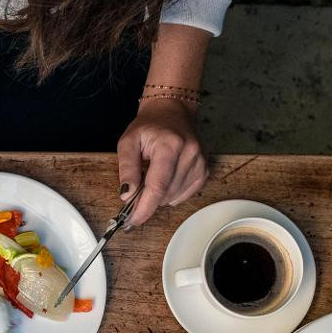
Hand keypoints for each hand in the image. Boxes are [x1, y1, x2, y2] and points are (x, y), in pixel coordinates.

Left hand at [114, 97, 207, 227]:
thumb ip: (127, 168)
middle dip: (147, 200)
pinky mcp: (205, 169)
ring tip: (152, 176)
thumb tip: (127, 194)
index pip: (157, 186)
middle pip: (166, 194)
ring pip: (175, 197)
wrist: (172, 111)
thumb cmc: (149, 126)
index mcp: (170, 145)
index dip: (144, 208)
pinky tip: (166, 179)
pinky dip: (172, 194)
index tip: (132, 221)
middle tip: (136, 190)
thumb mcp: (128, 141)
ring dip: (159, 196)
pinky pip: (186, 194)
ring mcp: (200, 162)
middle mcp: (190, 154)